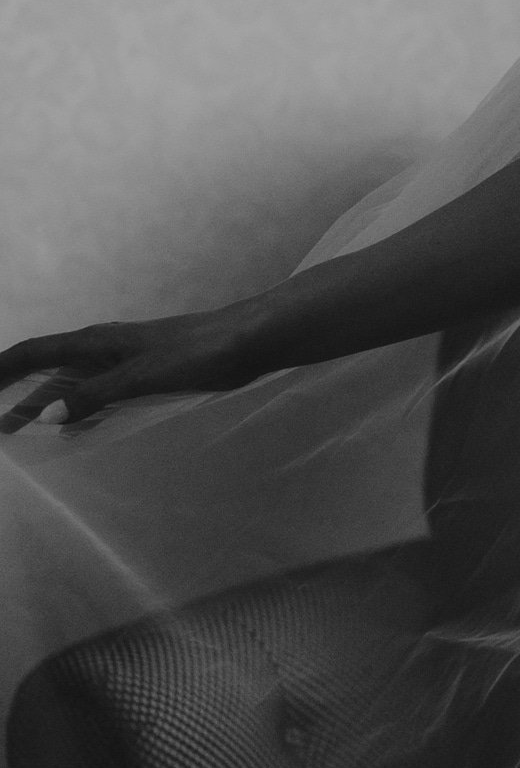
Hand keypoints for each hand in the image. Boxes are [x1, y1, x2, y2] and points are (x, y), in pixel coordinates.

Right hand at [0, 308, 257, 431]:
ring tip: (22, 427)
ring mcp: (124, 358)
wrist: (247, 340)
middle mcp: (102, 346)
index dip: (3, 370)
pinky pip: (98, 389)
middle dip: (17, 392)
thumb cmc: (197, 354)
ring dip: (45, 401)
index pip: (34, 352)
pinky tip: (77, 425)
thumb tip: (48, 416)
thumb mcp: (142, 376)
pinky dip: (79, 406)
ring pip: (71, 380)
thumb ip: (96, 394)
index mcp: (95, 342)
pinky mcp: (146, 371)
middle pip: (46, 368)